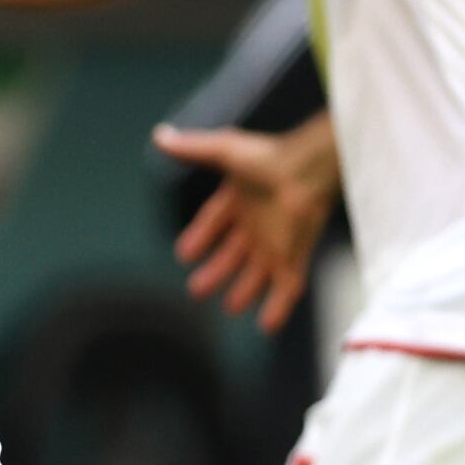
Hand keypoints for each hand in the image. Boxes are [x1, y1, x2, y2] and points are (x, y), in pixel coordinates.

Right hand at [151, 121, 334, 329]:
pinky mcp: (294, 256)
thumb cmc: (267, 158)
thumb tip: (159, 136)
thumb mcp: (223, 151)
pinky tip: (266, 327)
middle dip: (216, 272)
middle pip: (234, 254)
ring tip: (229, 308)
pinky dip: (277, 308)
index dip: (201, 236)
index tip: (184, 254)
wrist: (306, 171)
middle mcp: (259, 223)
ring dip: (244, 292)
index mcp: (241, 199)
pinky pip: (286, 287)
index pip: (216, 221)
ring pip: (258, 274)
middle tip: (196, 291)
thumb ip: (192, 148)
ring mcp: (277, 242)